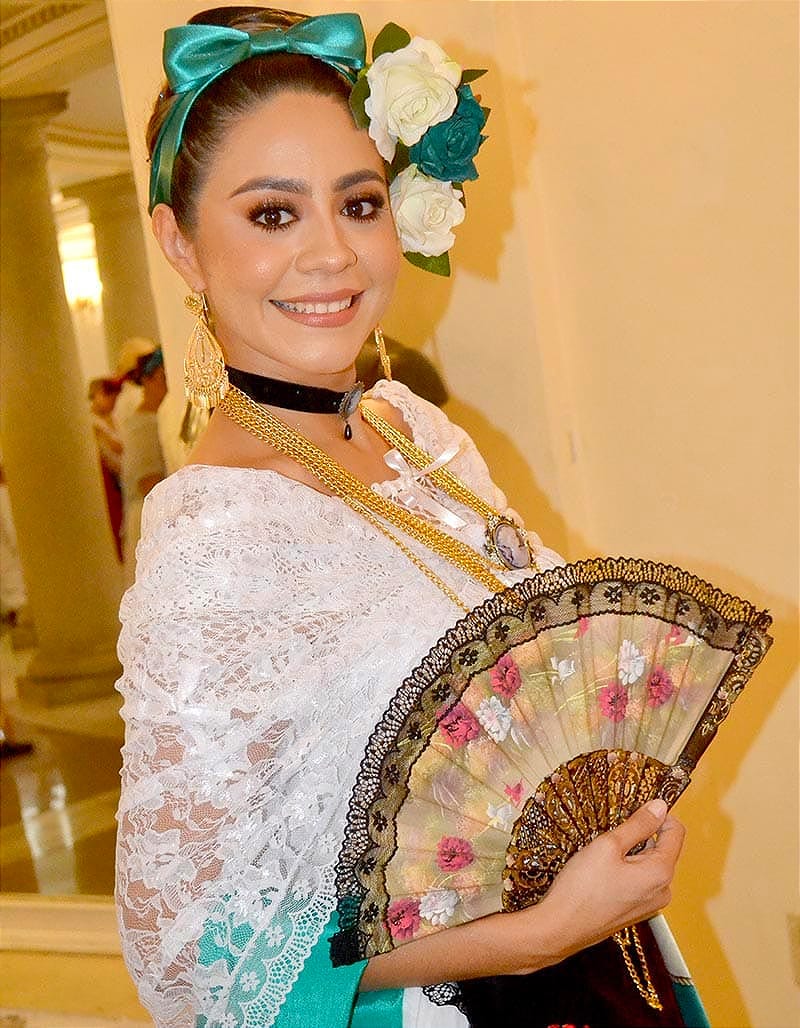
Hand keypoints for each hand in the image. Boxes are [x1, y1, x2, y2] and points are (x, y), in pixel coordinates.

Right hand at [526, 799, 684, 966]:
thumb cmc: (582, 887)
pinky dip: (626, 870)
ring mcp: (650, 904)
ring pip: (648, 865)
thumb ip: (638, 824)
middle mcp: (663, 891)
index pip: (675, 832)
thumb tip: (660, 806)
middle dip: (640, 836)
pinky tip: (602, 873)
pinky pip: (639, 881)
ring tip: (602, 856)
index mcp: (661, 873)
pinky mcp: (636, 911)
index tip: (633, 809)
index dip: (657, 815)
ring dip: (631, 853)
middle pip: (662, 848)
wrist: (561, 927)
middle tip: (609, 835)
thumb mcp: (608, 845)